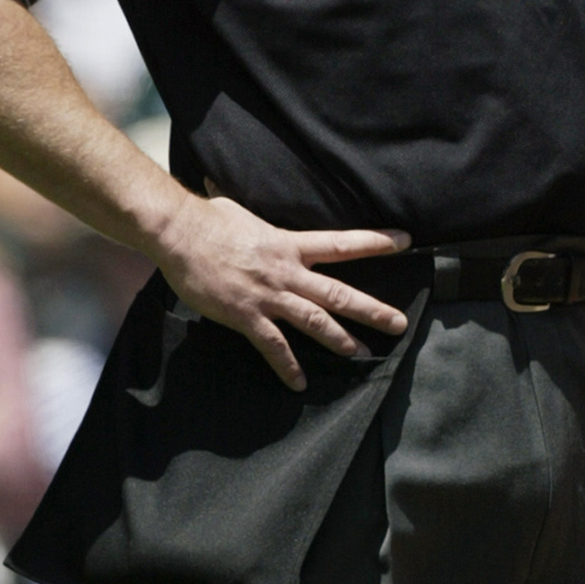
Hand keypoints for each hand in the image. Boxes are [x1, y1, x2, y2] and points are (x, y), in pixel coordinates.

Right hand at [151, 196, 410, 392]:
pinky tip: (299, 383)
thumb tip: (243, 200)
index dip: (376, 243)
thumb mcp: (242, 211)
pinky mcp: (246, 316)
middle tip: (400, 324)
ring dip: (341, 340)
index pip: (342, 243)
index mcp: (289, 245)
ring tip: (362, 354)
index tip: (405, 242)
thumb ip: (257, 219)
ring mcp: (268, 296)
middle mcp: (287, 272)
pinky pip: (273, 346)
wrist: (178, 234)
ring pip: (315, 322)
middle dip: (372, 310)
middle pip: (339, 293)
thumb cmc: (207, 219)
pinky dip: (288, 367)